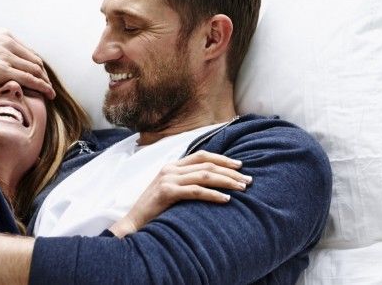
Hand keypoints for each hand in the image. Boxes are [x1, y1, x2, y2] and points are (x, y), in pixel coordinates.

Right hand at [0, 29, 54, 99]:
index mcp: (2, 35)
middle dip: (43, 73)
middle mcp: (7, 42)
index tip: (38, 73)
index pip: (26, 50)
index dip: (35, 63)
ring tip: (50, 92)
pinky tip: (48, 94)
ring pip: (35, 69)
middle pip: (34, 59)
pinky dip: (42, 86)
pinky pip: (30, 79)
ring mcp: (6, 56)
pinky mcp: (4, 70)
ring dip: (45, 81)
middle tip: (47, 84)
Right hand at [109, 151, 251, 237]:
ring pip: (204, 175)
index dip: (222, 159)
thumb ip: (186, 183)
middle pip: (207, 164)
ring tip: (242, 188)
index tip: (240, 165)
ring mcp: (167, 179)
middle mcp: (170, 168)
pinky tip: (226, 199)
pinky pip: (196, 191)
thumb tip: (212, 183)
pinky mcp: (166, 192)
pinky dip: (213, 194)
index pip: (202, 155)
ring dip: (226, 181)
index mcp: (172, 166)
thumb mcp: (171, 191)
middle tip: (248, 180)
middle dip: (230, 171)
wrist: (133, 225)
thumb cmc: (154, 211)